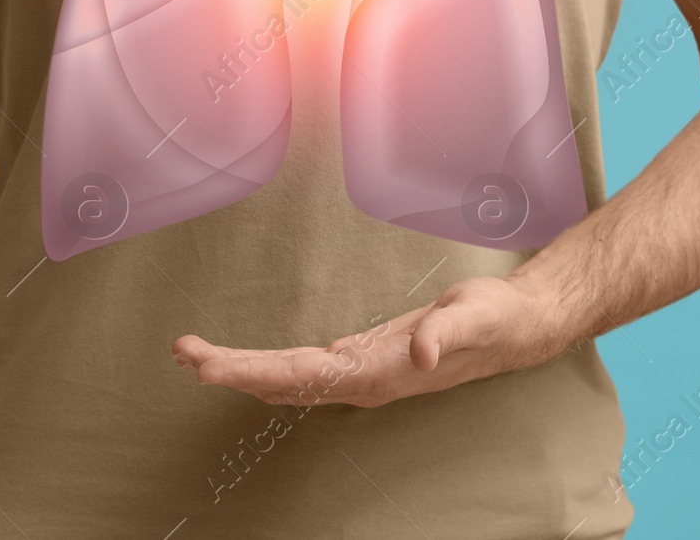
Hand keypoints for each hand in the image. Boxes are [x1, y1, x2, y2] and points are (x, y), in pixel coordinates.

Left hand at [173, 275, 563, 408]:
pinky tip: (241, 364)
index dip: (250, 370)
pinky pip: (302, 370)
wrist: (517, 329)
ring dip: (239, 370)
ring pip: (286, 380)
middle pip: (281, 382)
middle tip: (181, 351)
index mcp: (376, 373)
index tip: (208, 365)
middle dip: (229, 370)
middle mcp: (361, 380)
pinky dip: (264, 365)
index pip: (299, 375)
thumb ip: (444, 336)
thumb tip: (418, 358)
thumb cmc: (493, 320)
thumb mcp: (473, 318)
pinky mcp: (362, 361)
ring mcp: (360, 374)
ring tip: (193, 355)